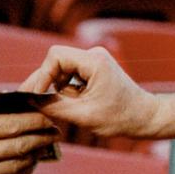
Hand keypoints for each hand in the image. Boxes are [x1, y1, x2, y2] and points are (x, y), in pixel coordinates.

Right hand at [0, 108, 57, 173]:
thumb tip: (20, 104)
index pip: (14, 122)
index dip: (37, 119)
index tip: (49, 115)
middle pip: (21, 143)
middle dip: (43, 136)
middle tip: (55, 131)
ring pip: (20, 164)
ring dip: (36, 155)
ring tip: (44, 146)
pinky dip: (24, 171)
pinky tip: (29, 163)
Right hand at [20, 46, 161, 138]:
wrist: (145, 118)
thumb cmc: (120, 117)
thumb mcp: (83, 115)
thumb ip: (54, 107)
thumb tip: (29, 101)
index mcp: (94, 61)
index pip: (55, 57)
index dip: (41, 75)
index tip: (33, 96)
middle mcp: (93, 55)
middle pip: (56, 62)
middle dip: (44, 84)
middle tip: (29, 103)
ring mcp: (94, 62)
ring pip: (61, 71)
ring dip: (56, 90)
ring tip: (62, 109)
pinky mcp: (93, 71)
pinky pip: (69, 77)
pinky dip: (65, 92)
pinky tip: (71, 107)